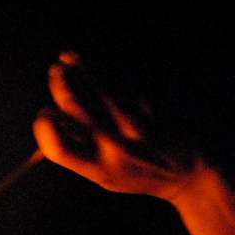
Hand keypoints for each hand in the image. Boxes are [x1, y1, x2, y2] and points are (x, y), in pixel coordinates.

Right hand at [33, 52, 201, 200]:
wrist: (190, 171)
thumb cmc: (139, 173)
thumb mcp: (105, 176)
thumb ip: (79, 152)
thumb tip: (50, 119)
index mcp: (99, 170)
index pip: (59, 148)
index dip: (44, 129)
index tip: (44, 114)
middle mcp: (116, 149)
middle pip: (78, 109)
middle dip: (62, 86)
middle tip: (56, 72)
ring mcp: (136, 127)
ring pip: (101, 90)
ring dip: (81, 69)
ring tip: (67, 58)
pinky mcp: (153, 108)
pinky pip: (124, 84)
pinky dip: (105, 70)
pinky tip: (93, 60)